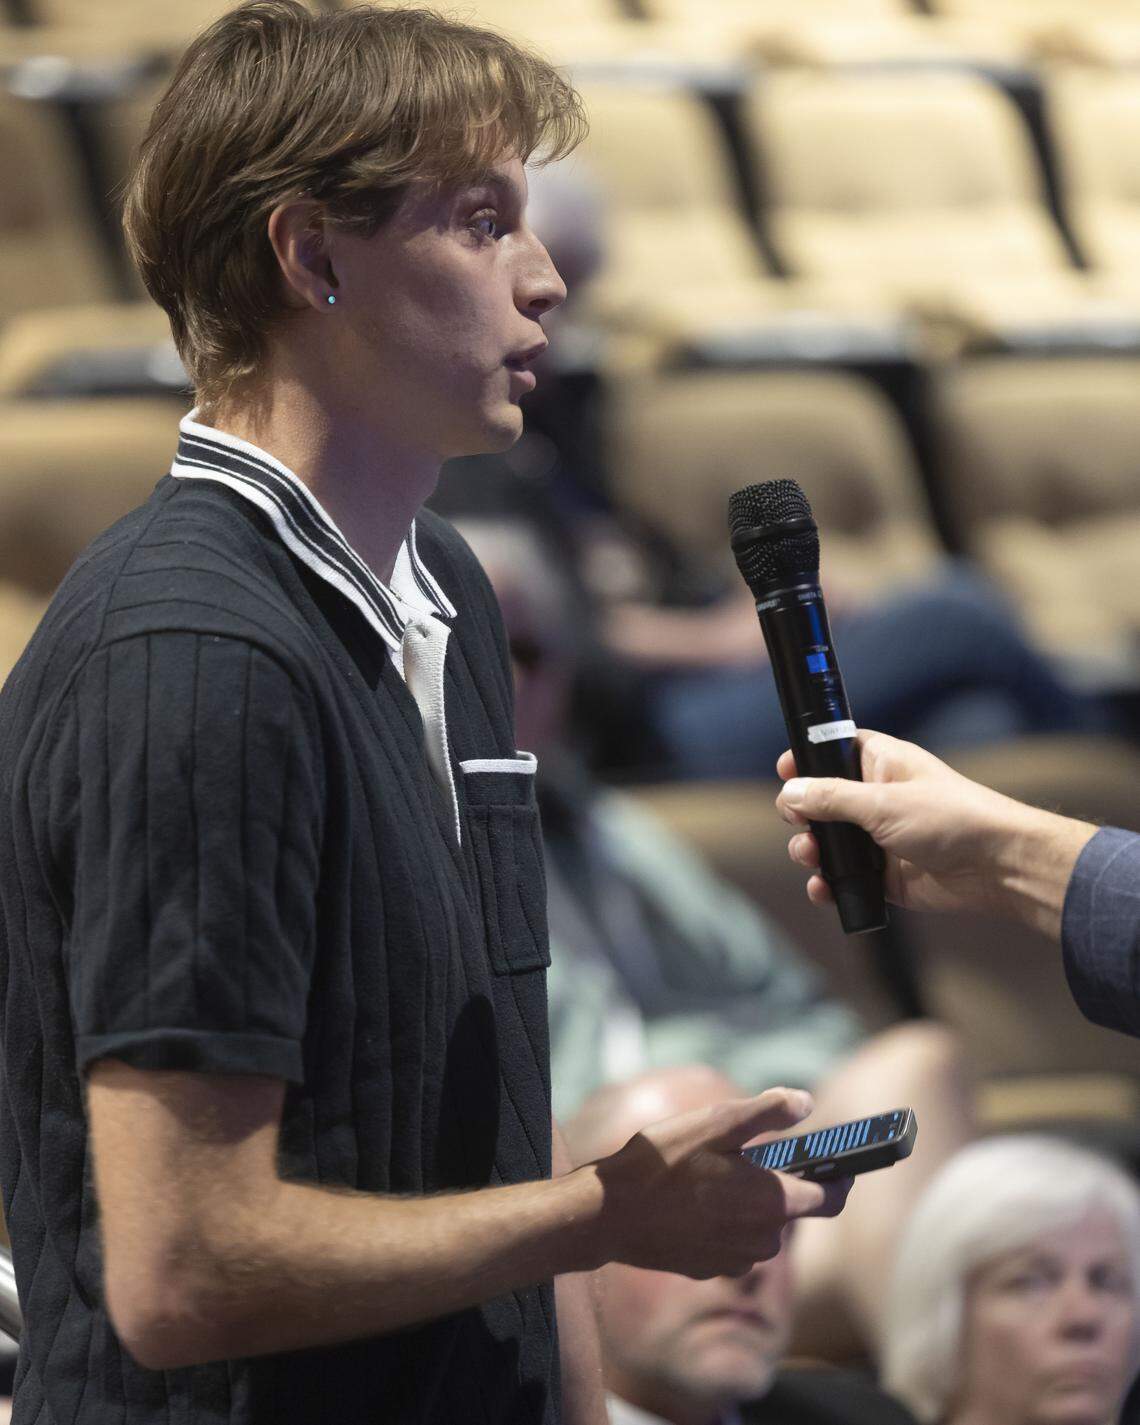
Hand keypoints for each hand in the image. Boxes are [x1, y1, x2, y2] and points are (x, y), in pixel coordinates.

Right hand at [592, 1088, 849, 1278]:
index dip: (839, 1177)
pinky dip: (724, 1224)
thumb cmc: (662, 1162)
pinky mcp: (709, 1269)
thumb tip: (807, 1103)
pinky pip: (732, 1244)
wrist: (609, 1213)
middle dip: (779, 1183)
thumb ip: (768, 1112)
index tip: (839, 1161)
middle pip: (790, 1211)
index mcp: (772, 1202)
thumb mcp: (716, 1122)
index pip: (830, 1198)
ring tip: (712, 1175)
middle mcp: (762, 1239)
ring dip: (749, 1204)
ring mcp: (735, 1259)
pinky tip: (693, 1202)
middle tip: (749, 1154)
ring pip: (760, 1228)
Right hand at [775, 729, 1096, 934]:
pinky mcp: (883, 874)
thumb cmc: (951, 818)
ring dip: (809, 851)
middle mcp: (876, 798)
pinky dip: (827, 884)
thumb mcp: (883, 802)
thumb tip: (789, 794)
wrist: (997, 867)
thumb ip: (831, 799)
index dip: (807, 760)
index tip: (785, 772)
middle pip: (820, 801)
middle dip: (801, 815)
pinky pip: (843, 877)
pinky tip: (823, 888)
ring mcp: (878, 837)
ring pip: (827, 842)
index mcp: (880, 764)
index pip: (832, 751)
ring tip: (810, 858)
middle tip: (799, 825)